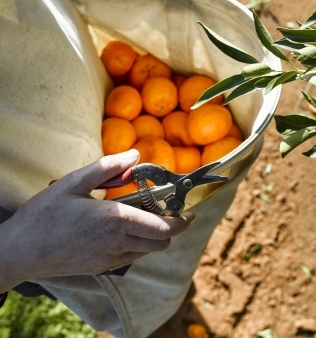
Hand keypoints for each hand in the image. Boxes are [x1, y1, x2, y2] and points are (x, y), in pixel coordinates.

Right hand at [0, 150, 193, 291]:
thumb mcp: (74, 181)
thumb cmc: (45, 215)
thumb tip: (134, 156)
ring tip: (140, 217)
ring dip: (152, 237)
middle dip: (169, 228)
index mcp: (116, 220)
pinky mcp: (100, 268)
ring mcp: (109, 259)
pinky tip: (118, 230)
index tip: (187, 212)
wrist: (20, 251)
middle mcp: (118, 243)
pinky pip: (129, 258)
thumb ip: (109, 167)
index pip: (163, 227)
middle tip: (162, 210)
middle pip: (161, 242)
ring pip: (146, 252)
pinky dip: (135, 245)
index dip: (181, 221)